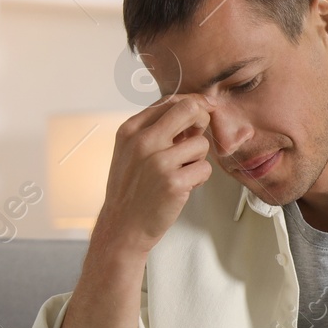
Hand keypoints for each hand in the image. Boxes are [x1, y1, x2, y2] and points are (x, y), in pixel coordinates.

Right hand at [92, 92, 213, 257]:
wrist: (122, 225)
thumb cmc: (131, 188)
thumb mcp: (131, 151)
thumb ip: (155, 130)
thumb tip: (192, 110)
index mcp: (130, 130)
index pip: (169, 101)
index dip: (192, 104)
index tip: (202, 111)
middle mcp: (143, 141)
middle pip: (189, 110)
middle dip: (203, 119)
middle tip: (200, 134)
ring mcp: (158, 162)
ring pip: (201, 144)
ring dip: (197, 160)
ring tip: (180, 173)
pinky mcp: (174, 182)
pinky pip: (205, 169)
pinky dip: (199, 179)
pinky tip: (183, 187)